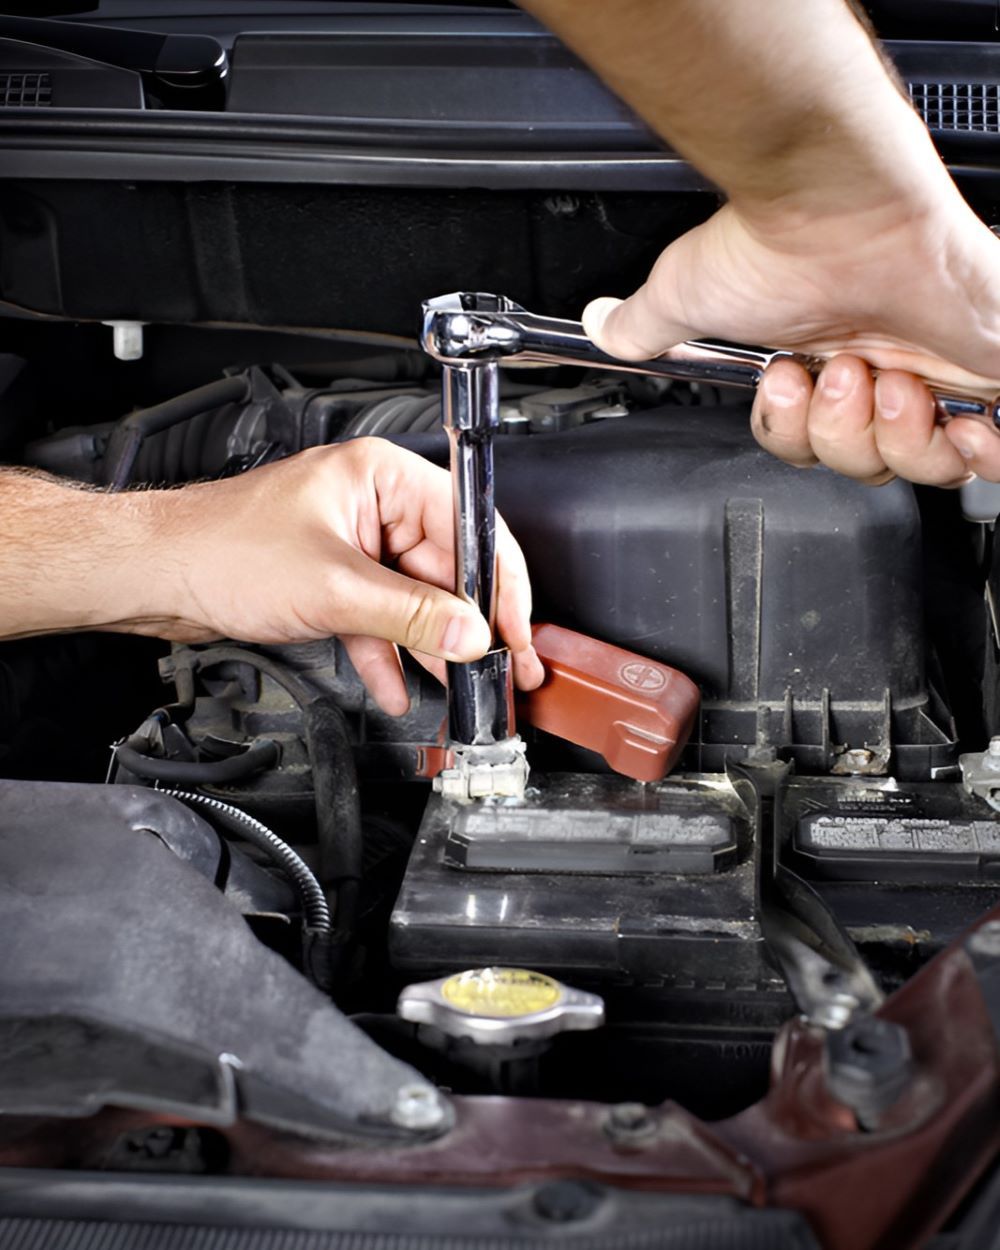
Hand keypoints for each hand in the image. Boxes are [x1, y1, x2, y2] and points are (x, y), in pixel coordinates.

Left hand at [138, 438, 542, 713]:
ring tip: (460, 687)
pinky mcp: (332, 579)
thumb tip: (469, 635)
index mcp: (380, 476)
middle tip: (497, 667)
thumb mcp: (333, 588)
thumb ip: (410, 616)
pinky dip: (388, 653)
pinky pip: (379, 617)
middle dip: (465, 625)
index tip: (515, 627)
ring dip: (430, 646)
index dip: (499, 581)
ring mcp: (352, 544)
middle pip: (444, 567)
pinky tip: (399, 689)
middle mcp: (372, 504)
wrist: (156, 577)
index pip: (468, 522)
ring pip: (412, 599)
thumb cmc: (219, 549)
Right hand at [583, 189, 999, 486]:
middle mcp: (881, 366)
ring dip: (894, 436)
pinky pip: (994, 458)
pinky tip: (956, 424)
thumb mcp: (686, 297)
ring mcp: (941, 369)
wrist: (842, 205)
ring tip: (889, 378)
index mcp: (822, 363)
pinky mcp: (991, 369)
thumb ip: (644, 326)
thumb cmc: (778, 241)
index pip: (817, 448)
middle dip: (843, 435)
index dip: (798, 436)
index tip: (787, 382)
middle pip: (866, 467)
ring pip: (923, 468)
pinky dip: (977, 455)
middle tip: (839, 373)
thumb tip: (602, 328)